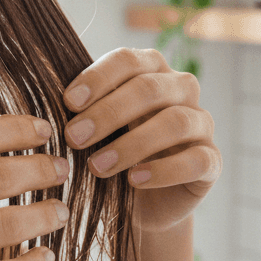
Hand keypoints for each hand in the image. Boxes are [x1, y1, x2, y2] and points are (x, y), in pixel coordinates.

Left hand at [62, 48, 221, 232]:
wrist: (142, 200)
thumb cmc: (112, 149)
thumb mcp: (95, 125)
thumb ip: (83, 108)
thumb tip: (48, 100)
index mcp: (151, 68)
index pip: (127, 60)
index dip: (97, 78)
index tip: (67, 102)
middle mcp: (181, 88)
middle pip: (149, 89)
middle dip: (108, 113)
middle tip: (74, 138)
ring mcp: (202, 123)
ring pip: (175, 122)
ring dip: (132, 144)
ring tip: (97, 166)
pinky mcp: (212, 160)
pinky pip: (197, 160)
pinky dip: (164, 170)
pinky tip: (135, 180)